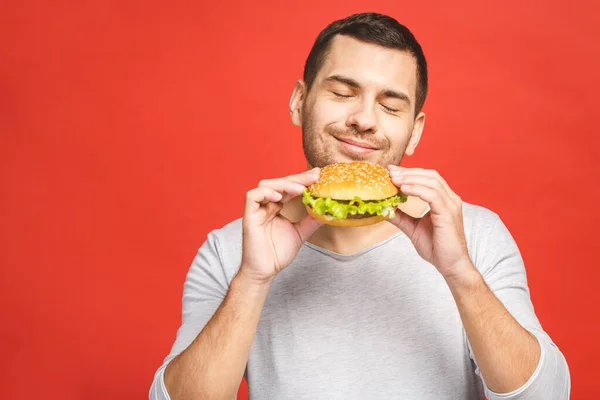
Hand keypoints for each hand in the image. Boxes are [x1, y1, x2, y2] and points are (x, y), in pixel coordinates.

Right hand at [239, 168, 322, 284]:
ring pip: (265, 185)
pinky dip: (265, 193)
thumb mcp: (300, 233)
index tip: (319, 175)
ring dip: (283, 184)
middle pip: (279, 182)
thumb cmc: (277, 254)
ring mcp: (256, 210)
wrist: (265, 272)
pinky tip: (279, 197)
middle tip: (314, 176)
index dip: (303, 179)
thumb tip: (328, 210)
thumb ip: (311, 220)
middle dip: (297, 178)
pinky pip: (252, 197)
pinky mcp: (249, 217)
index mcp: (276, 207)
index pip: (289, 187)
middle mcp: (265, 205)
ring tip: (300, 189)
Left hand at [387, 166, 471, 279]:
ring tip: (394, 179)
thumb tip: (384, 208)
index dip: (410, 172)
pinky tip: (404, 190)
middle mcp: (450, 199)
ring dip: (411, 178)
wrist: (450, 265)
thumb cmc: (437, 247)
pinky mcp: (448, 214)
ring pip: (431, 182)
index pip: (427, 178)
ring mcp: (451, 205)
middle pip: (430, 175)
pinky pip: (433, 195)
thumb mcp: (413, 228)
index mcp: (444, 200)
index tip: (391, 171)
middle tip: (390, 172)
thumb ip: (401, 216)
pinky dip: (417, 189)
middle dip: (408, 172)